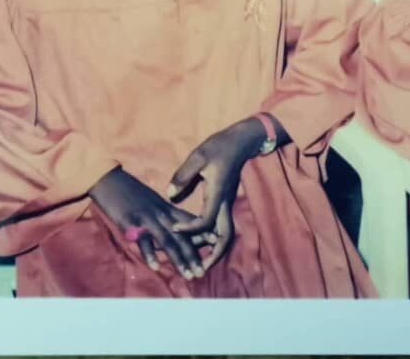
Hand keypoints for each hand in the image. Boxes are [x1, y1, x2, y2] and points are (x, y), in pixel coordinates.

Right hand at [88, 167, 213, 280]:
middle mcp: (161, 214)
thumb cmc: (131, 193)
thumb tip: (176, 231)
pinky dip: (150, 253)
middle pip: (181, 237)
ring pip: (167, 241)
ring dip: (178, 259)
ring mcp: (147, 218)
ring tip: (188, 275)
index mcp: (166, 209)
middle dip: (192, 256)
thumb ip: (165, 216)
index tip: (216, 246)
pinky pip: (143, 240)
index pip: (189, 223)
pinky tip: (156, 266)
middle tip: (202, 273)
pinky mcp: (131, 222)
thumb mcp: (153, 202)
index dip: (203, 234)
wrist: (110, 181)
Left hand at [168, 117, 268, 270]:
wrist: (240, 141)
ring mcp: (227, 203)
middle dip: (214, 254)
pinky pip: (222, 225)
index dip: (190, 229)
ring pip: (226, 233)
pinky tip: (203, 241)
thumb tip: (169, 194)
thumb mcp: (198, 157)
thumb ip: (183, 175)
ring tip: (201, 261)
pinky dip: (214, 237)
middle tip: (200, 268)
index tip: (174, 229)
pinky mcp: (225, 201)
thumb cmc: (219, 147)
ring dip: (216, 249)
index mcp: (218, 193)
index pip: (206, 221)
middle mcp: (225, 202)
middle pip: (225, 236)